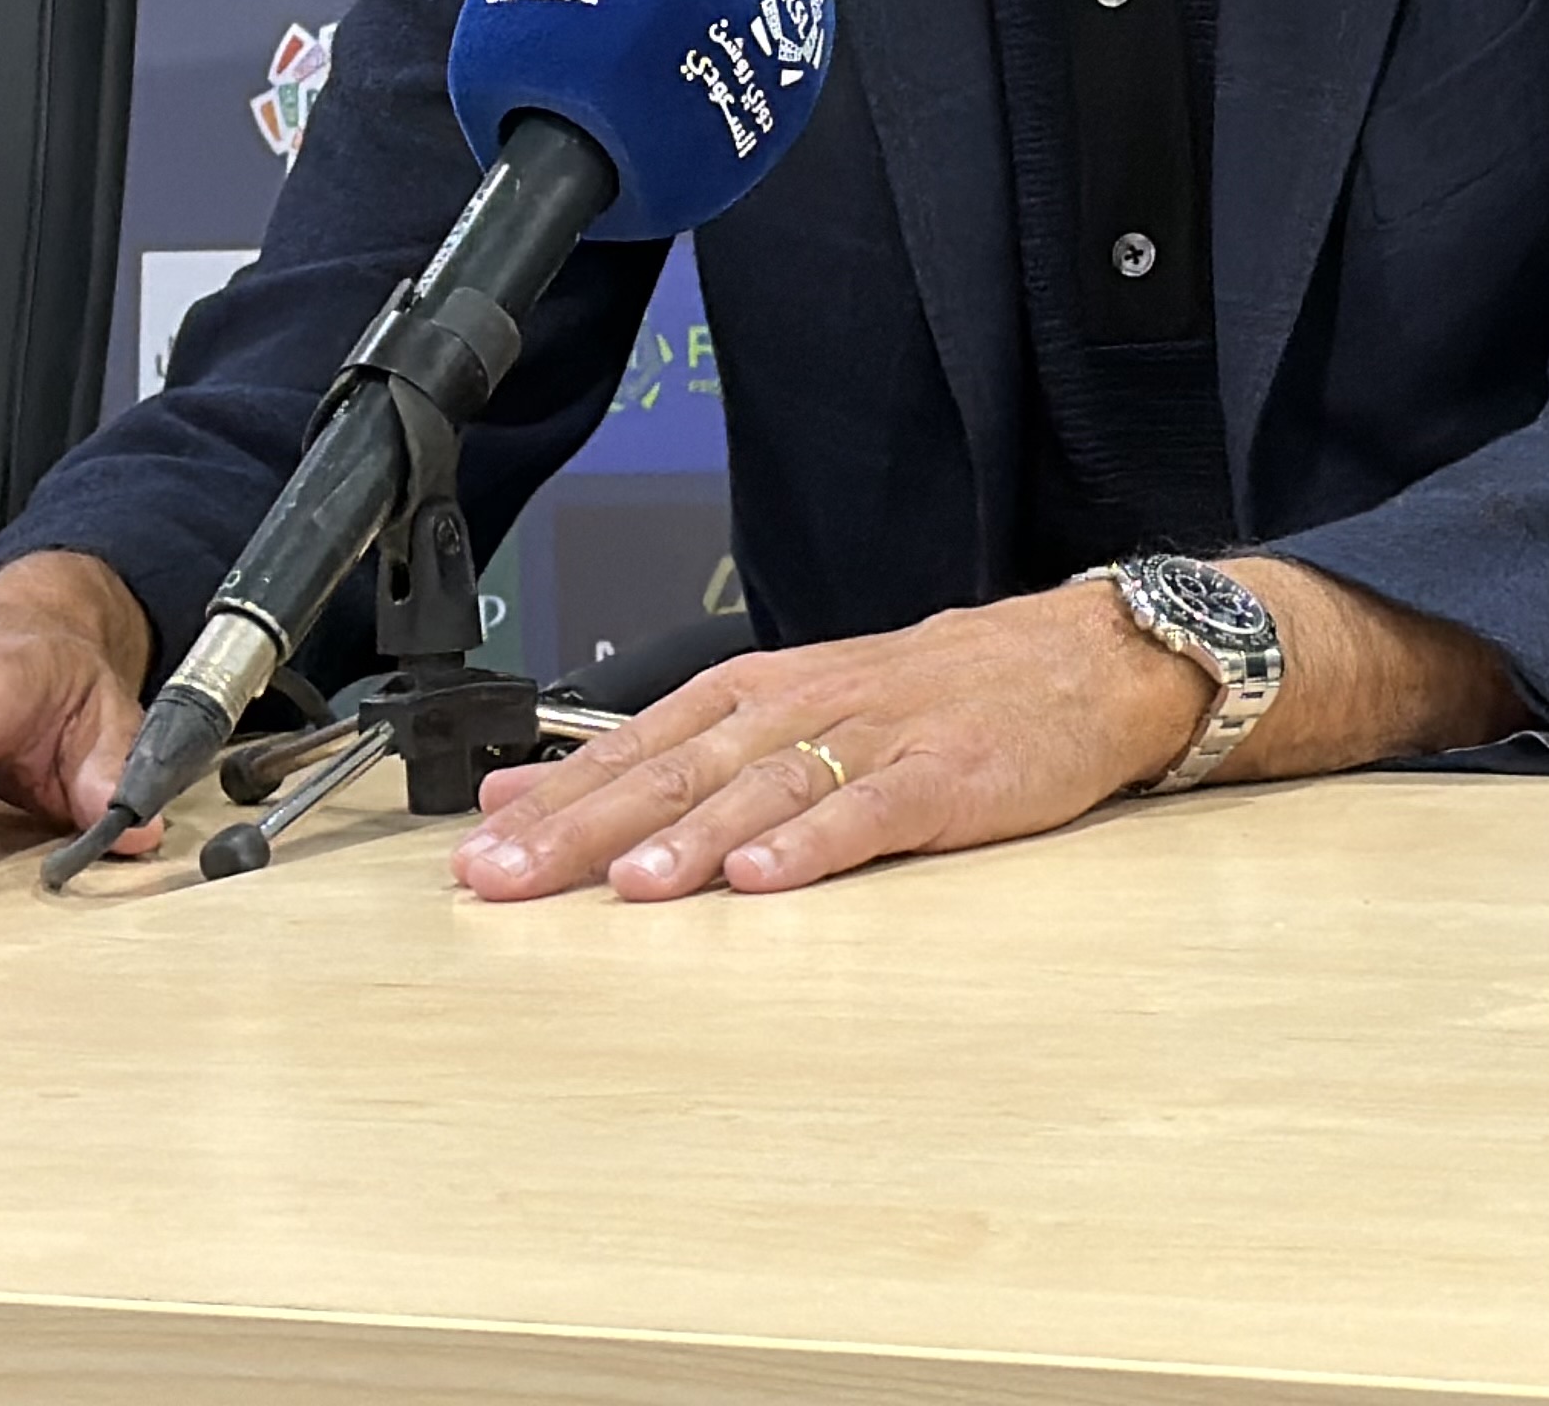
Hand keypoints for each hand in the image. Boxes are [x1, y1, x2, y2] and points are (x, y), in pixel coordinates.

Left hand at [451, 582, 1211, 903]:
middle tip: (510, 878)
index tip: (478, 855)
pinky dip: (814, 844)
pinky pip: (870, 814)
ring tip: (628, 885)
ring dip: (692, 839)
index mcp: (754, 693)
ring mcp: (874, 740)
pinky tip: (765, 878)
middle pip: (678, 770)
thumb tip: (531, 796)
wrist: (1070, 661)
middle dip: (586, 828)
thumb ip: (664, 753)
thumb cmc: (923, 696)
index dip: (553, 804)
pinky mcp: (943, 777)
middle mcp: (800, 707)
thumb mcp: (787, 706)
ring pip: (764, 788)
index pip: (634, 747)